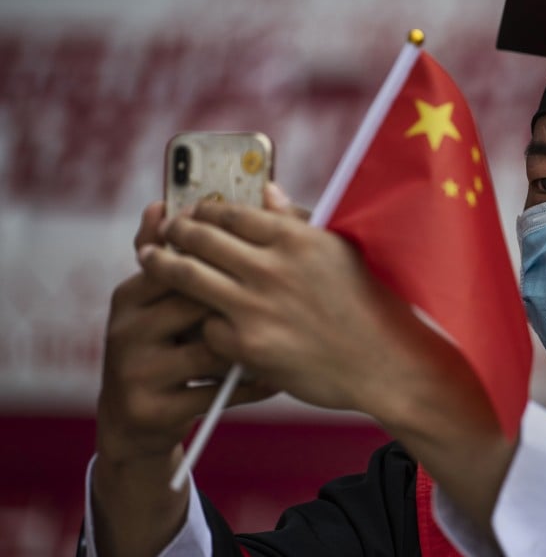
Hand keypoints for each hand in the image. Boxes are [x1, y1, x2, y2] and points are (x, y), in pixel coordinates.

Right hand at [97, 202, 274, 464]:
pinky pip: (216, 393)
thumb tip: (172, 201)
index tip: (267, 260)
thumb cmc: (168, 348)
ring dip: (253, 345)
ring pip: (211, 348)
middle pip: (196, 301)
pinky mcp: (152, 408)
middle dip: (243, 299)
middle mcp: (126, 328)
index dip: (227, 258)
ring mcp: (136, 370)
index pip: (182, 261)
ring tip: (290, 338)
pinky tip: (275, 380)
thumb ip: (181, 258)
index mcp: (132, 294)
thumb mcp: (165, 305)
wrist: (136, 422)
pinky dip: (251, 386)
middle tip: (288, 296)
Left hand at [136, 184, 517, 539]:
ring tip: (150, 259)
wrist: (385, 363)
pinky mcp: (248, 345)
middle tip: (164, 230)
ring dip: (163, 265)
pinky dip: (201, 320)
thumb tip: (266, 193)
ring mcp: (256, 306)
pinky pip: (206, 325)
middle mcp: (272, 267)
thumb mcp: (340, 250)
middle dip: (175, 230)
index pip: (231, 212)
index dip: (204, 210)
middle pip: (200, 237)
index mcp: (296, 238)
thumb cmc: (368, 303)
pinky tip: (193, 316)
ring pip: (188, 277)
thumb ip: (298, 221)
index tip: (193, 211)